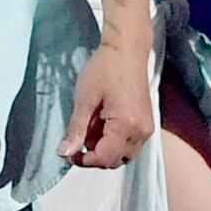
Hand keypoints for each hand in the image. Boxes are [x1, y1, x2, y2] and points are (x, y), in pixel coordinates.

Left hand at [61, 32, 157, 169]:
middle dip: (95, 155)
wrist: (126, 50)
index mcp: (127, 126)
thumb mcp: (84, 99)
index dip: (84, 160)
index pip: (105, 158)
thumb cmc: (106, 68)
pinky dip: (114, 140)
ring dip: (104, 148)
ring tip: (90, 127)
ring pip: (123, 154)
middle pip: (116, 160)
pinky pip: (129, 143)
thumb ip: (76, 129)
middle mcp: (141, 131)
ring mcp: (146, 127)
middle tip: (78, 138)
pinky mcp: (145, 122)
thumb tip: (65, 152)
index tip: (70, 152)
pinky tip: (101, 123)